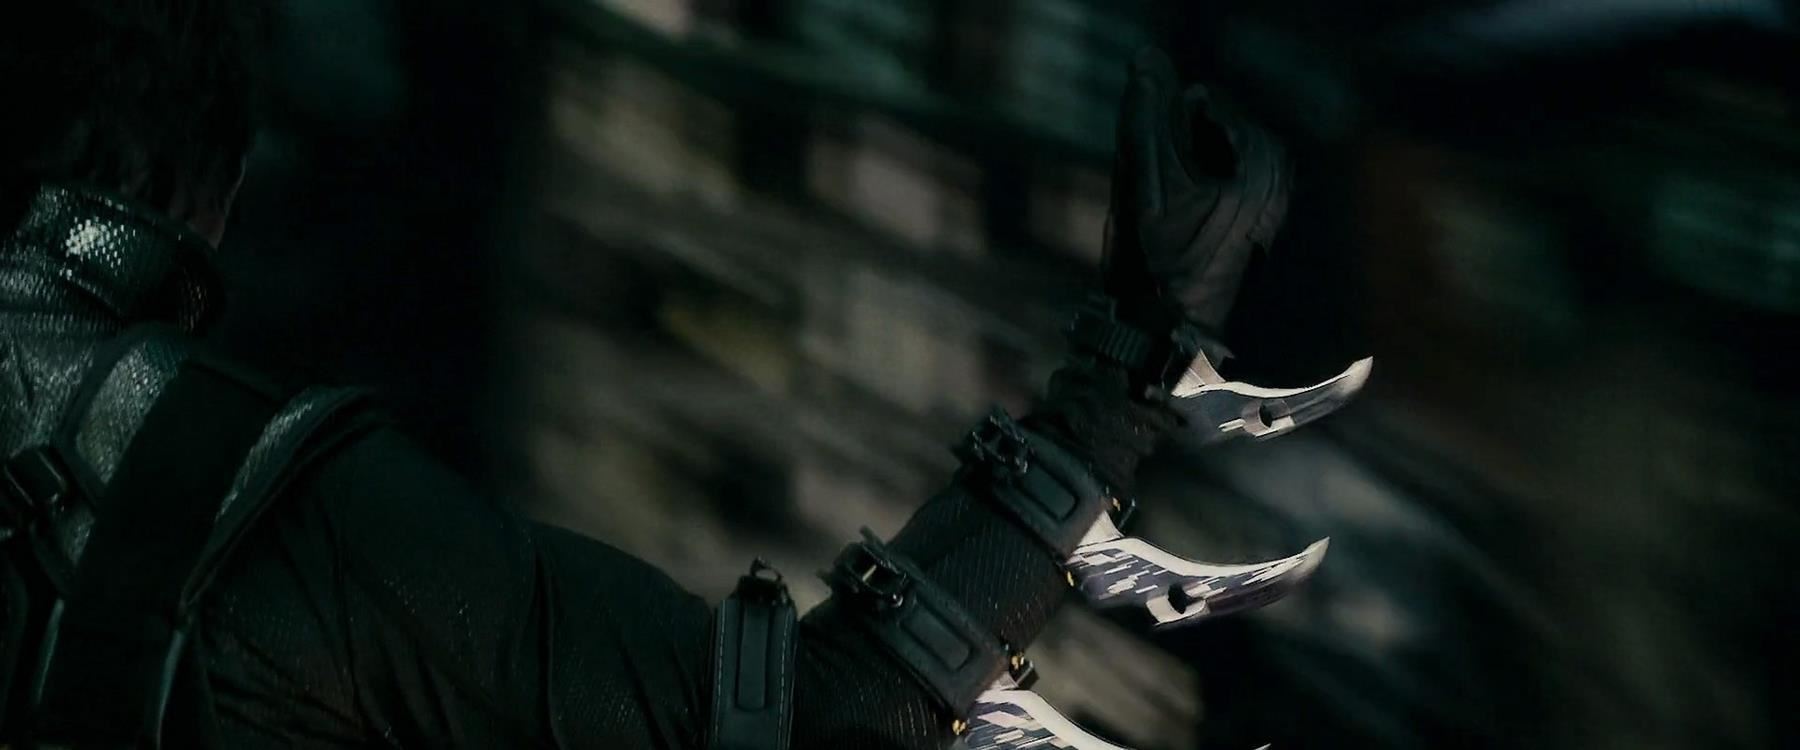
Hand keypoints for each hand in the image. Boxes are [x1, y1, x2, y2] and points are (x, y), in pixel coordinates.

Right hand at [1101, 48, 1290, 337]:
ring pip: (1224, 152)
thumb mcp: (1144, 182)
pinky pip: (1234, 178)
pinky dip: (1205, 182)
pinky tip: (1184, 215)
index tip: (1148, 167)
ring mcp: (1275, 203)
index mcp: (1258, 165)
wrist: (1172, 329)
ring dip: (1190, 162)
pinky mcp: (1266, 223)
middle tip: (1156, 182)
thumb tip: (1147, 59)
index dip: (1165, 123)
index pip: (1206, 105)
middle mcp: (1278, 180)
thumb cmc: (1157, 260)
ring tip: (1167, 201)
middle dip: (1182, 142)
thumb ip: (1146, 116)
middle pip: (1219, 127)